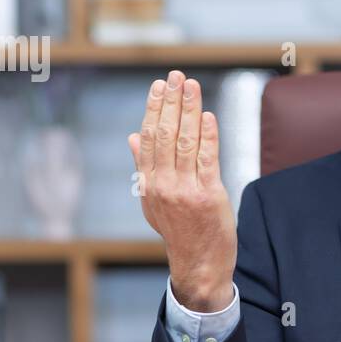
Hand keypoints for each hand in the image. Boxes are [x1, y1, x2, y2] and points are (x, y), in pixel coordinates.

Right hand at [128, 70, 236, 311]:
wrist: (198, 265)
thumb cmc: (179, 231)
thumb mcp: (153, 202)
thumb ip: (143, 168)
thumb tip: (131, 137)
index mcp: (148, 184)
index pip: (148, 138)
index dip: (153, 109)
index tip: (159, 86)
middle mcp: (163, 185)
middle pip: (164, 134)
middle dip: (171, 102)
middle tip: (176, 76)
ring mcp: (185, 191)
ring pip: (185, 142)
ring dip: (189, 110)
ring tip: (192, 86)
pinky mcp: (208, 196)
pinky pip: (207, 159)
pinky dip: (207, 135)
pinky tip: (207, 116)